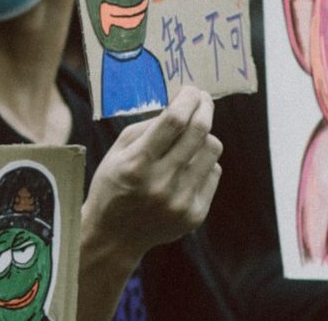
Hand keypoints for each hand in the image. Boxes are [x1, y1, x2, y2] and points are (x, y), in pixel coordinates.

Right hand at [84, 86, 222, 258]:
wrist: (114, 237)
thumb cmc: (113, 186)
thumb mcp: (117, 152)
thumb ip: (147, 127)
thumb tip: (180, 104)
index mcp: (136, 165)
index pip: (173, 121)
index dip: (187, 99)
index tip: (191, 90)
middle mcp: (161, 184)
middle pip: (199, 132)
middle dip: (204, 108)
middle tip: (202, 100)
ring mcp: (181, 201)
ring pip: (213, 150)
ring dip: (204, 137)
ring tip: (189, 140)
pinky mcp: (195, 214)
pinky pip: (213, 173)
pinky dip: (203, 163)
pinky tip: (186, 168)